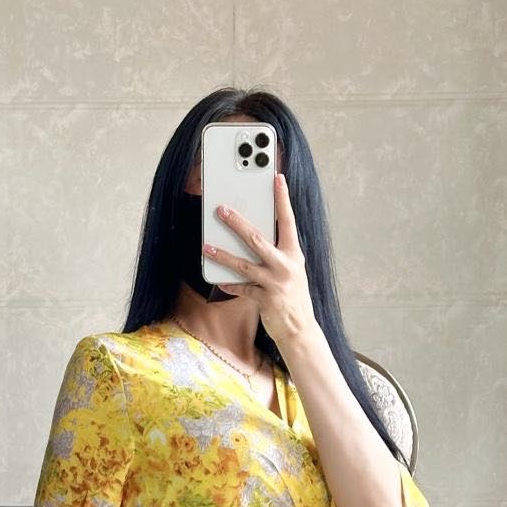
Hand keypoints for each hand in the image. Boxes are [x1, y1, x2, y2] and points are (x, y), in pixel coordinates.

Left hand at [204, 173, 316, 347]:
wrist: (300, 329)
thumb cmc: (292, 295)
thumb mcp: (291, 269)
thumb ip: (276, 252)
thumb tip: (250, 235)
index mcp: (294, 254)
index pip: (288, 220)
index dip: (282, 199)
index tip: (277, 178)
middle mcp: (287, 266)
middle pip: (258, 239)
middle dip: (237, 223)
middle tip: (221, 209)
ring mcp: (276, 283)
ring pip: (244, 264)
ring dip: (223, 255)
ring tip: (206, 246)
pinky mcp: (266, 299)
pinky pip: (242, 288)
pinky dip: (230, 284)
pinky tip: (219, 281)